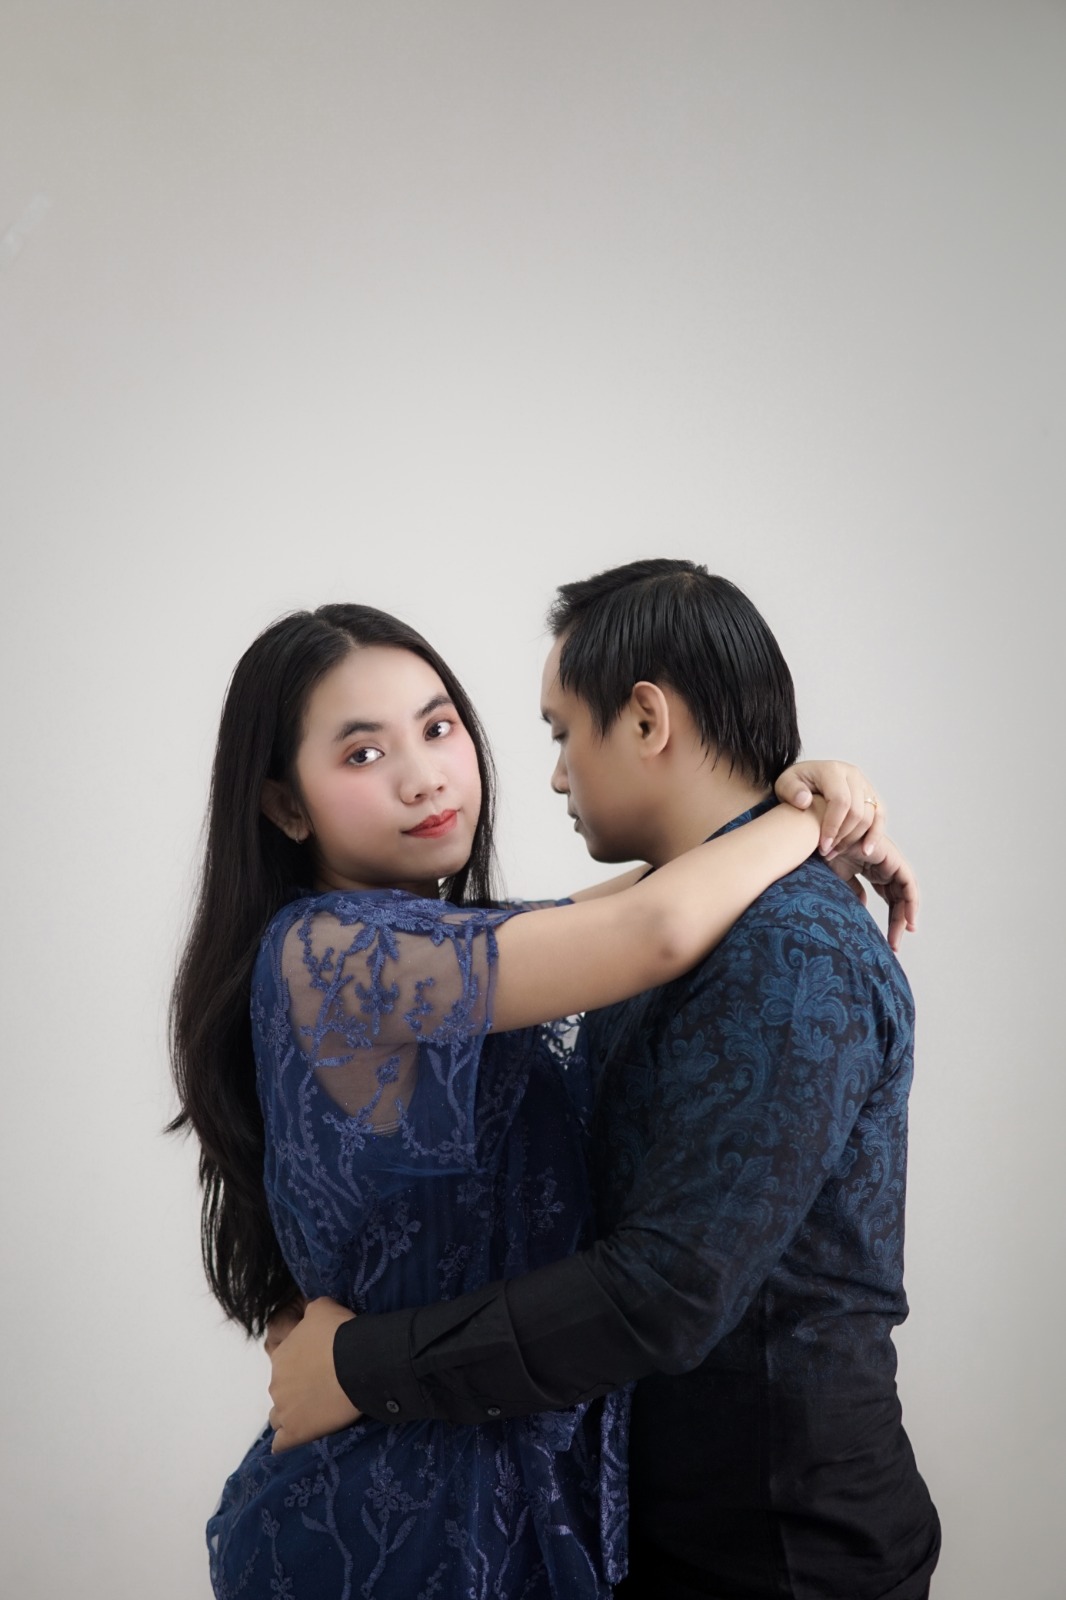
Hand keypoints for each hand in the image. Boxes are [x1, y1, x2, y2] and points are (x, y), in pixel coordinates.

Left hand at [268, 1296, 360, 1452]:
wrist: (360, 1362)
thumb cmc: (340, 1333)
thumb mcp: (322, 1307)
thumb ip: (309, 1311)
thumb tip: (306, 1311)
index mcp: (281, 1355)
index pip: (281, 1359)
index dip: (298, 1359)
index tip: (317, 1360)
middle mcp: (277, 1383)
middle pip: (282, 1388)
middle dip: (297, 1386)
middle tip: (323, 1383)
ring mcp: (284, 1410)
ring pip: (278, 1416)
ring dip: (291, 1412)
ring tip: (314, 1410)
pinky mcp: (296, 1432)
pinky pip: (282, 1444)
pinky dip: (287, 1440)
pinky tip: (300, 1434)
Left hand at [775, 761, 885, 859]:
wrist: (806, 782)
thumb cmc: (795, 785)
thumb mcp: (785, 784)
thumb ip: (791, 790)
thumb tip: (804, 800)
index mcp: (832, 770)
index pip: (841, 801)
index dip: (833, 826)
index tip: (822, 845)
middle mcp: (853, 775)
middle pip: (857, 811)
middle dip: (842, 836)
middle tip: (825, 852)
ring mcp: (865, 785)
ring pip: (869, 817)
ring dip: (853, 839)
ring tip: (834, 852)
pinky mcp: (872, 797)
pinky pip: (880, 817)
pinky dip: (875, 835)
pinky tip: (865, 851)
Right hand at [827, 832, 918, 952]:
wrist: (821, 834)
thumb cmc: (824, 850)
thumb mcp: (839, 875)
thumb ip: (852, 889)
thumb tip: (862, 905)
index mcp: (872, 867)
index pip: (888, 896)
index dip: (891, 916)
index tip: (888, 939)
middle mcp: (883, 864)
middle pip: (897, 897)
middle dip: (897, 921)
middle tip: (893, 944)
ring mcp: (890, 861)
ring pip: (906, 893)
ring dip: (906, 915)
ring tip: (904, 935)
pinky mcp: (893, 859)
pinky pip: (908, 885)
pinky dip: (911, 902)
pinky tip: (908, 920)